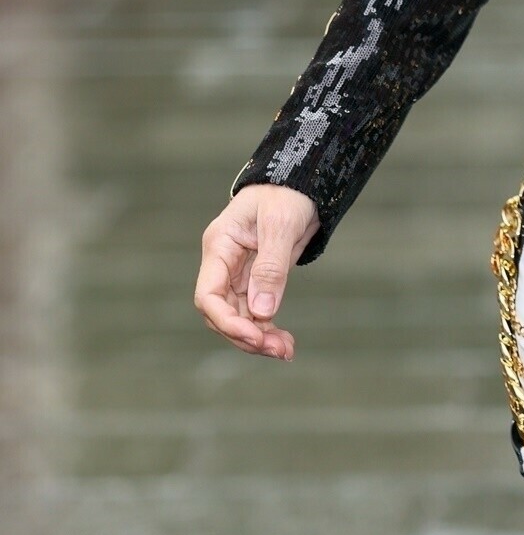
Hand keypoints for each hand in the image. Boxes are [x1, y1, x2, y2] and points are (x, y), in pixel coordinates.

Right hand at [194, 185, 319, 359]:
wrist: (303, 183)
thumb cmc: (287, 194)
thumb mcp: (281, 224)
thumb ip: (270, 267)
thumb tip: (261, 313)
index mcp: (219, 245)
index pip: (208, 294)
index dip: (227, 321)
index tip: (254, 336)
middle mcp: (224, 263)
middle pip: (222, 312)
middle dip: (247, 335)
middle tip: (279, 350)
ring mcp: (239, 273)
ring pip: (240, 317)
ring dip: (260, 338)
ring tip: (286, 351)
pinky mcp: (256, 280)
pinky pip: (256, 312)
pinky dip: (268, 328)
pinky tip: (285, 343)